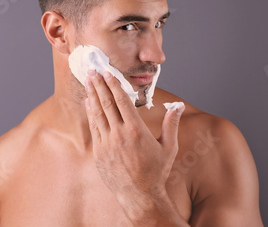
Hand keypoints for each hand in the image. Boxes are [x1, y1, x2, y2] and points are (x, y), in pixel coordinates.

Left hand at [84, 69, 184, 219]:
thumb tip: (178, 106)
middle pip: (107, 103)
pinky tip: (89, 103)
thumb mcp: (169, 147)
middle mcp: (120, 135)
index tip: (109, 73)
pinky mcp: (99, 152)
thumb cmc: (156, 172)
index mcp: (136, 131)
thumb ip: (171, 124)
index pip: (122, 101)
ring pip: (97, 113)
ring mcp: (107, 144)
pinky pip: (94, 128)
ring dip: (93, 95)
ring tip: (89, 81)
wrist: (140, 196)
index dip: (114, 85)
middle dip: (100, 85)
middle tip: (94, 70)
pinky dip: (91, 113)